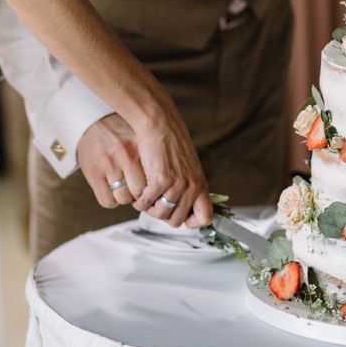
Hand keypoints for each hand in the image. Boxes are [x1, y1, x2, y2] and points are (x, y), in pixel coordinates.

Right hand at [78, 114, 147, 207]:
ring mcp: (109, 164)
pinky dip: (110, 200)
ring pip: (124, 199)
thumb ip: (150, 156)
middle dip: (138, 195)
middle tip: (133, 188)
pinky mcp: (93, 173)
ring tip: (121, 188)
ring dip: (123, 198)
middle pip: (140, 191)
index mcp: (140, 146)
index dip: (152, 187)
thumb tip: (163, 183)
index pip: (155, 179)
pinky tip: (110, 190)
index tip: (149, 186)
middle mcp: (126, 155)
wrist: (90, 121)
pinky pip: (107, 201)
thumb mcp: (138, 137)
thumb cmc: (118, 132)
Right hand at [127, 95, 212, 228]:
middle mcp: (191, 187)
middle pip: (176, 221)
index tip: (180, 217)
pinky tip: (139, 192)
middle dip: (162, 216)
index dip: (192, 223)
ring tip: (145, 198)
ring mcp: (177, 185)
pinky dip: (139, 201)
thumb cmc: (170, 141)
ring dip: (149, 209)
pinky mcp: (160, 180)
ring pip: (160, 215)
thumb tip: (179, 204)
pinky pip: (146, 203)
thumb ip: (187, 184)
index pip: (206, 218)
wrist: (159, 123)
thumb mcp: (186, 165)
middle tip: (154, 204)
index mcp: (200, 184)